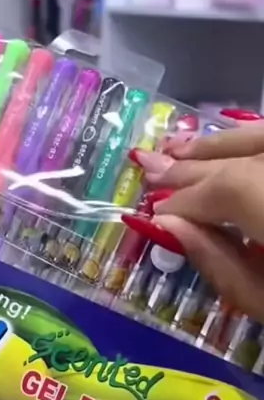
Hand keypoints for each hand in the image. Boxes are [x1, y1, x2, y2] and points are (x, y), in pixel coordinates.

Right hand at [130, 123, 263, 321]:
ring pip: (261, 137)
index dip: (183, 199)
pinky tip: (226, 143)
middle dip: (192, 168)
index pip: (227, 188)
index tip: (152, 213)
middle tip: (148, 168)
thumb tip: (166, 224)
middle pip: (241, 160)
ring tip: (177, 152)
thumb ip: (218, 262)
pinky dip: (250, 139)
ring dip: (217, 144)